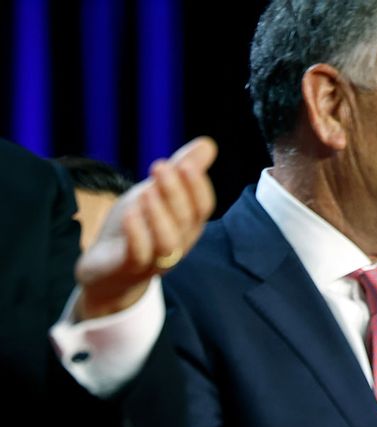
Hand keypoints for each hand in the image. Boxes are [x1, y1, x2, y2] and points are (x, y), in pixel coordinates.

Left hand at [75, 136, 217, 319]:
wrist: (106, 271)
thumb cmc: (136, 230)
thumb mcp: (155, 194)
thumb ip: (181, 171)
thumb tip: (208, 144)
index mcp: (187, 225)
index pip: (203, 207)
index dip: (197, 186)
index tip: (184, 163)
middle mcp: (178, 243)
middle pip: (186, 220)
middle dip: (175, 192)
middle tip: (159, 166)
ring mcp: (155, 259)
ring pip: (168, 242)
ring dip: (159, 216)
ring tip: (146, 192)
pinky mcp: (130, 269)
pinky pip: (139, 255)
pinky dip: (137, 234)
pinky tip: (130, 212)